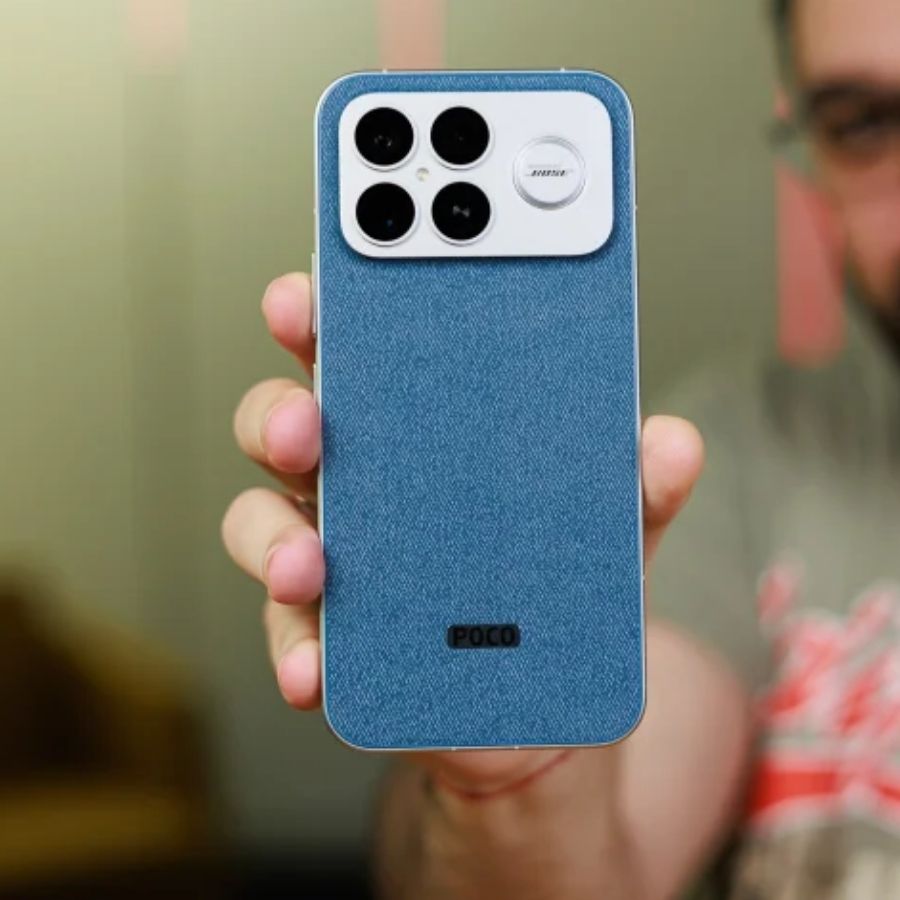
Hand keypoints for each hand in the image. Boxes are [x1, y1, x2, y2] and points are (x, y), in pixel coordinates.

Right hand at [222, 273, 704, 794]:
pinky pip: (287, 629)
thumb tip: (673, 442)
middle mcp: (359, 479)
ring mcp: (332, 554)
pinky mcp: (325, 633)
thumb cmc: (555, 588)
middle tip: (309, 425)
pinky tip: (317, 667)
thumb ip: (636, 486)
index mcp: (419, 425)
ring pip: (261, 521)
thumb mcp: (608, 529)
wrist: (537, 704)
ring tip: (311, 567)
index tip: (312, 292)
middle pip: (287, 421)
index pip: (361, 351)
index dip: (326, 314)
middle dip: (280, 412)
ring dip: (272, 538)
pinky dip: (293, 645)